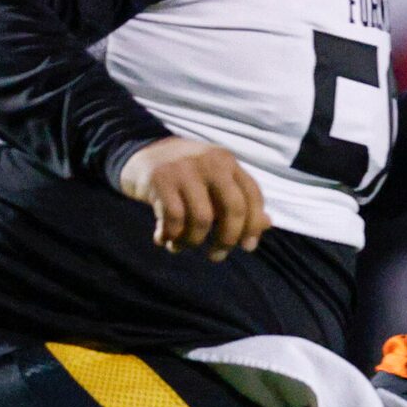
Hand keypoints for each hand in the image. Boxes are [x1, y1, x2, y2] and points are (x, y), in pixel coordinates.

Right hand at [118, 137, 268, 260]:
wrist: (139, 150)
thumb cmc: (184, 173)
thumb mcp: (214, 181)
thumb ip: (239, 201)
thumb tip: (267, 225)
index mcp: (228, 162)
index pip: (253, 196)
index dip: (253, 225)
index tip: (247, 247)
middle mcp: (210, 162)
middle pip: (233, 209)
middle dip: (227, 239)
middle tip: (216, 255)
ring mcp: (184, 169)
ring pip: (202, 219)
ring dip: (193, 241)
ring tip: (182, 246)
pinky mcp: (159, 179)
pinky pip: (173, 218)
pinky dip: (171, 236)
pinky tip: (164, 239)